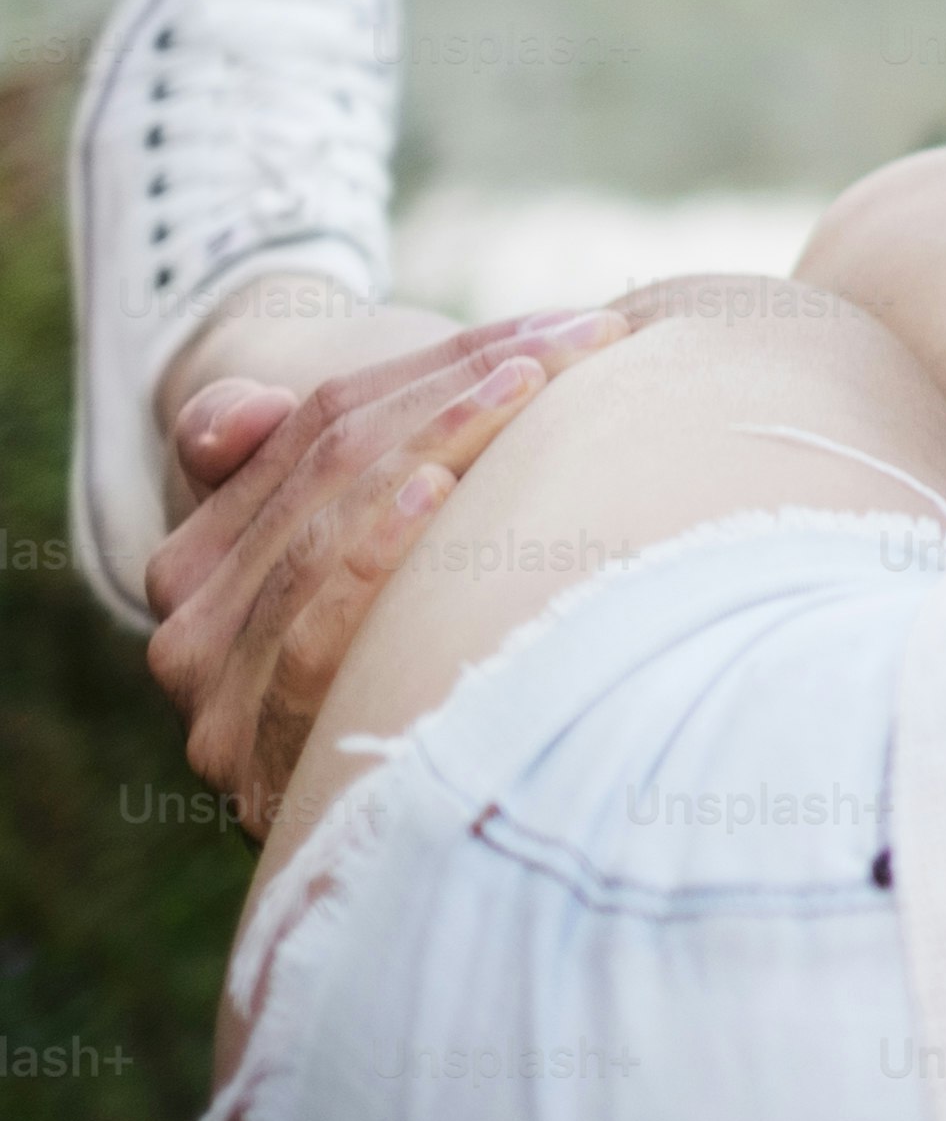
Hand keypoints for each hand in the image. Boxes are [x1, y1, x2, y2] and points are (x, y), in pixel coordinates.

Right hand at [141, 309, 623, 834]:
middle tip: (584, 342)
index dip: (437, 365)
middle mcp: (185, 634)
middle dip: (459, 393)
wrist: (398, 791)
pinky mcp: (267, 767)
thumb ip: (262, 445)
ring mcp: (217, 705)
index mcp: (190, 564)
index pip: (313, 429)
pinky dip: (373, 557)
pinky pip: (319, 639)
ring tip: (539, 384)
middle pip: (330, 472)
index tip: (559, 329)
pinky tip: (440, 492)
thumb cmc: (402, 606)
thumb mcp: (332, 513)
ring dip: (444, 445)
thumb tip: (232, 418)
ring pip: (328, 533)